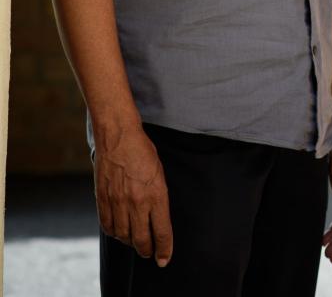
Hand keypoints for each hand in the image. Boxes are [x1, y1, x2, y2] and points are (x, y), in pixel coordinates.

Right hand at [95, 124, 171, 265]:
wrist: (118, 136)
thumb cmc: (143, 152)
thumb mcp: (160, 173)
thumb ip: (159, 198)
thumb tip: (157, 221)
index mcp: (156, 194)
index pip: (162, 232)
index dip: (164, 250)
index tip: (164, 259)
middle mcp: (137, 202)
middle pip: (142, 240)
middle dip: (148, 251)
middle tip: (150, 252)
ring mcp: (118, 202)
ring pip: (124, 237)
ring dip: (131, 243)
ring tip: (135, 241)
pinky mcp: (103, 200)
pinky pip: (108, 227)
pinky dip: (114, 234)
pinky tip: (119, 232)